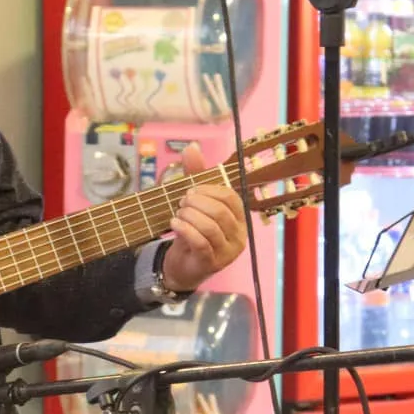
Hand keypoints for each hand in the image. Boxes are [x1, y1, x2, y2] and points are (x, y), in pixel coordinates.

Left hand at [160, 142, 247, 292]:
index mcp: (239, 218)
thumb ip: (195, 175)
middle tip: (181, 203)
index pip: (230, 197)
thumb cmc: (192, 232)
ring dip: (189, 215)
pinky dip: (184, 229)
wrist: (182, 266)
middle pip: (220, 211)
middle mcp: (239, 235)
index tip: (189, 191)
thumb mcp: (195, 203)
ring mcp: (227, 252)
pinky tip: (174, 223)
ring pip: (210, 226)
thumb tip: (192, 147)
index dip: (208, 190)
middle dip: (197, 202)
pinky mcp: (212, 263)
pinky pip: (200, 242)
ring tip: (177, 214)